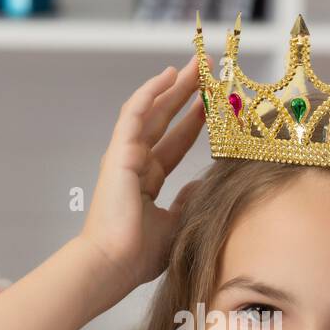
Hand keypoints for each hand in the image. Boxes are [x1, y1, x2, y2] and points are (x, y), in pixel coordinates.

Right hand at [78, 55, 205, 293]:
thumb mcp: (177, 224)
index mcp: (147, 180)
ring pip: (152, 110)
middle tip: (207, 70)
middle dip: (187, 94)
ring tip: (196, 64)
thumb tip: (204, 186)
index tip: (216, 104)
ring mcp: (125, 156)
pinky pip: (135, 114)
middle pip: (165, 119)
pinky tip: (169, 74)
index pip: (176, 142)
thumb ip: (189, 202)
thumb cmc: (138, 255)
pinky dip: (151, 92)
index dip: (195, 121)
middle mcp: (135, 163)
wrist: (113, 265)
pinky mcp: (119, 153)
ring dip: (174, 86)